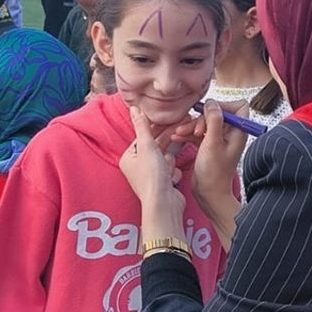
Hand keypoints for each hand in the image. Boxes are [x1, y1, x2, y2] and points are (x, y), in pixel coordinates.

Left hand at [119, 106, 187, 240]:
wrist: (164, 204)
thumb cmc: (152, 177)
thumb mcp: (147, 146)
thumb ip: (142, 126)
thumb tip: (133, 108)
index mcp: (128, 158)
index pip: (143, 136)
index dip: (158, 127)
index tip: (171, 118)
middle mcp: (137, 167)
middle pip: (155, 145)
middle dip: (168, 139)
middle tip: (182, 125)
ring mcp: (150, 175)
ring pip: (164, 157)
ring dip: (169, 159)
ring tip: (173, 161)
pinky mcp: (162, 182)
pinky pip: (170, 169)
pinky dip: (172, 171)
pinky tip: (172, 177)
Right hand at [188, 99, 247, 200]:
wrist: (209, 195)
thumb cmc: (214, 174)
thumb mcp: (212, 144)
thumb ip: (213, 121)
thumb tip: (212, 103)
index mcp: (238, 132)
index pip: (239, 106)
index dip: (224, 106)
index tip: (210, 113)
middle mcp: (230, 134)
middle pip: (217, 113)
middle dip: (203, 118)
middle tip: (196, 131)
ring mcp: (219, 140)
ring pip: (205, 123)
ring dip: (191, 126)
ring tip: (179, 133)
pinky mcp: (208, 146)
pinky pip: (198, 133)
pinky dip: (188, 133)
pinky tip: (177, 136)